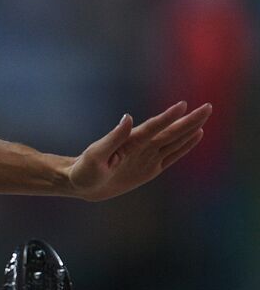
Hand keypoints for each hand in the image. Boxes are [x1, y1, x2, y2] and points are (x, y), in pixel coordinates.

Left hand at [67, 101, 211, 200]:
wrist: (81, 183)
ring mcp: (147, 156)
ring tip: (204, 116)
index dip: (167, 118)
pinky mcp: (150, 168)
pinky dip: (185, 147)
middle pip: (170, 132)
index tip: (183, 105)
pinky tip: (195, 136)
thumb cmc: (84, 170)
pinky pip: (172, 156)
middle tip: (208, 106)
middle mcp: (142, 146)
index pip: (153, 128)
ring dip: (190, 130)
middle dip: (189, 120)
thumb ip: (113, 138)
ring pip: (174, 141)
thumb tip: (127, 117)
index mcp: (130, 142)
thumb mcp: (95, 155)